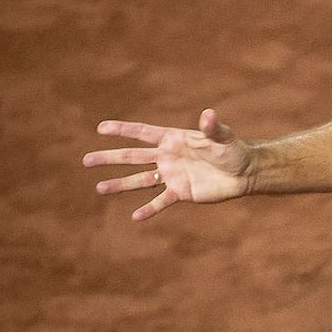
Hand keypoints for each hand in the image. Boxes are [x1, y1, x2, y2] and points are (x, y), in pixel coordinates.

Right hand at [82, 108, 253, 219]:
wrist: (245, 172)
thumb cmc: (233, 150)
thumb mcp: (223, 137)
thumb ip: (213, 127)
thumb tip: (208, 114)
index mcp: (174, 139)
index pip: (143, 133)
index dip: (123, 130)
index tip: (101, 128)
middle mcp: (168, 157)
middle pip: (133, 157)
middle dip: (110, 158)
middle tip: (86, 160)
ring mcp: (172, 175)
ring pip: (140, 180)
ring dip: (120, 184)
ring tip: (99, 188)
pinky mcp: (181, 192)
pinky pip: (161, 201)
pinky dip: (149, 209)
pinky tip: (135, 216)